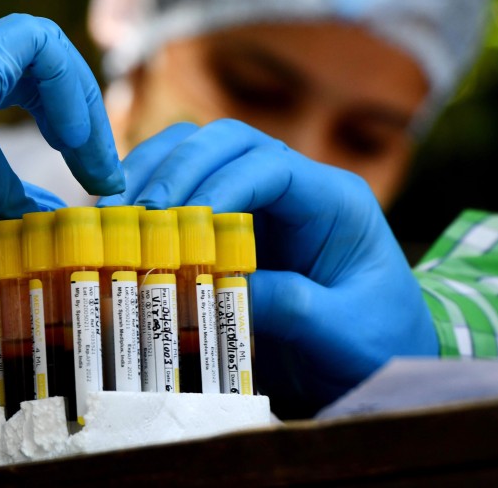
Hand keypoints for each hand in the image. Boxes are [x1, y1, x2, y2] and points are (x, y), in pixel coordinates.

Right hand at [98, 120, 437, 412]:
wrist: (381, 356)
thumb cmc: (376, 342)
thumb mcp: (343, 333)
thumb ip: (292, 307)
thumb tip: (221, 285)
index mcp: (334, 201)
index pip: (271, 165)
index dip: (220, 183)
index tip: (179, 219)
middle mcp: (296, 186)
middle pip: (228, 141)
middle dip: (179, 170)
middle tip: (140, 214)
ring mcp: (261, 198)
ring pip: (199, 151)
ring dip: (155, 172)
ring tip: (117, 213)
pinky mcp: (232, 218)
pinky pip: (186, 185)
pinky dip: (150, 191)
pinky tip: (120, 219)